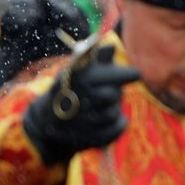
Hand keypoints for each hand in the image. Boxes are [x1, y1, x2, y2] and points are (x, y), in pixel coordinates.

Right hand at [22, 46, 139, 164]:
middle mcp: (78, 101)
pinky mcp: (89, 139)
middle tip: (109, 91)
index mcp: (77, 79)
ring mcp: (83, 123)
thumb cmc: (70, 89)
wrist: (47, 122)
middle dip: (114, 92)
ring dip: (112, 108)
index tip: (137, 74)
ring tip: (100, 106)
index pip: (109, 77)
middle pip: (113, 95)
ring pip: (113, 112)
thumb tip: (112, 46)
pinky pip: (117, 129)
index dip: (124, 75)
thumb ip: (97, 58)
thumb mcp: (78, 70)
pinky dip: (118, 124)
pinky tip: (109, 120)